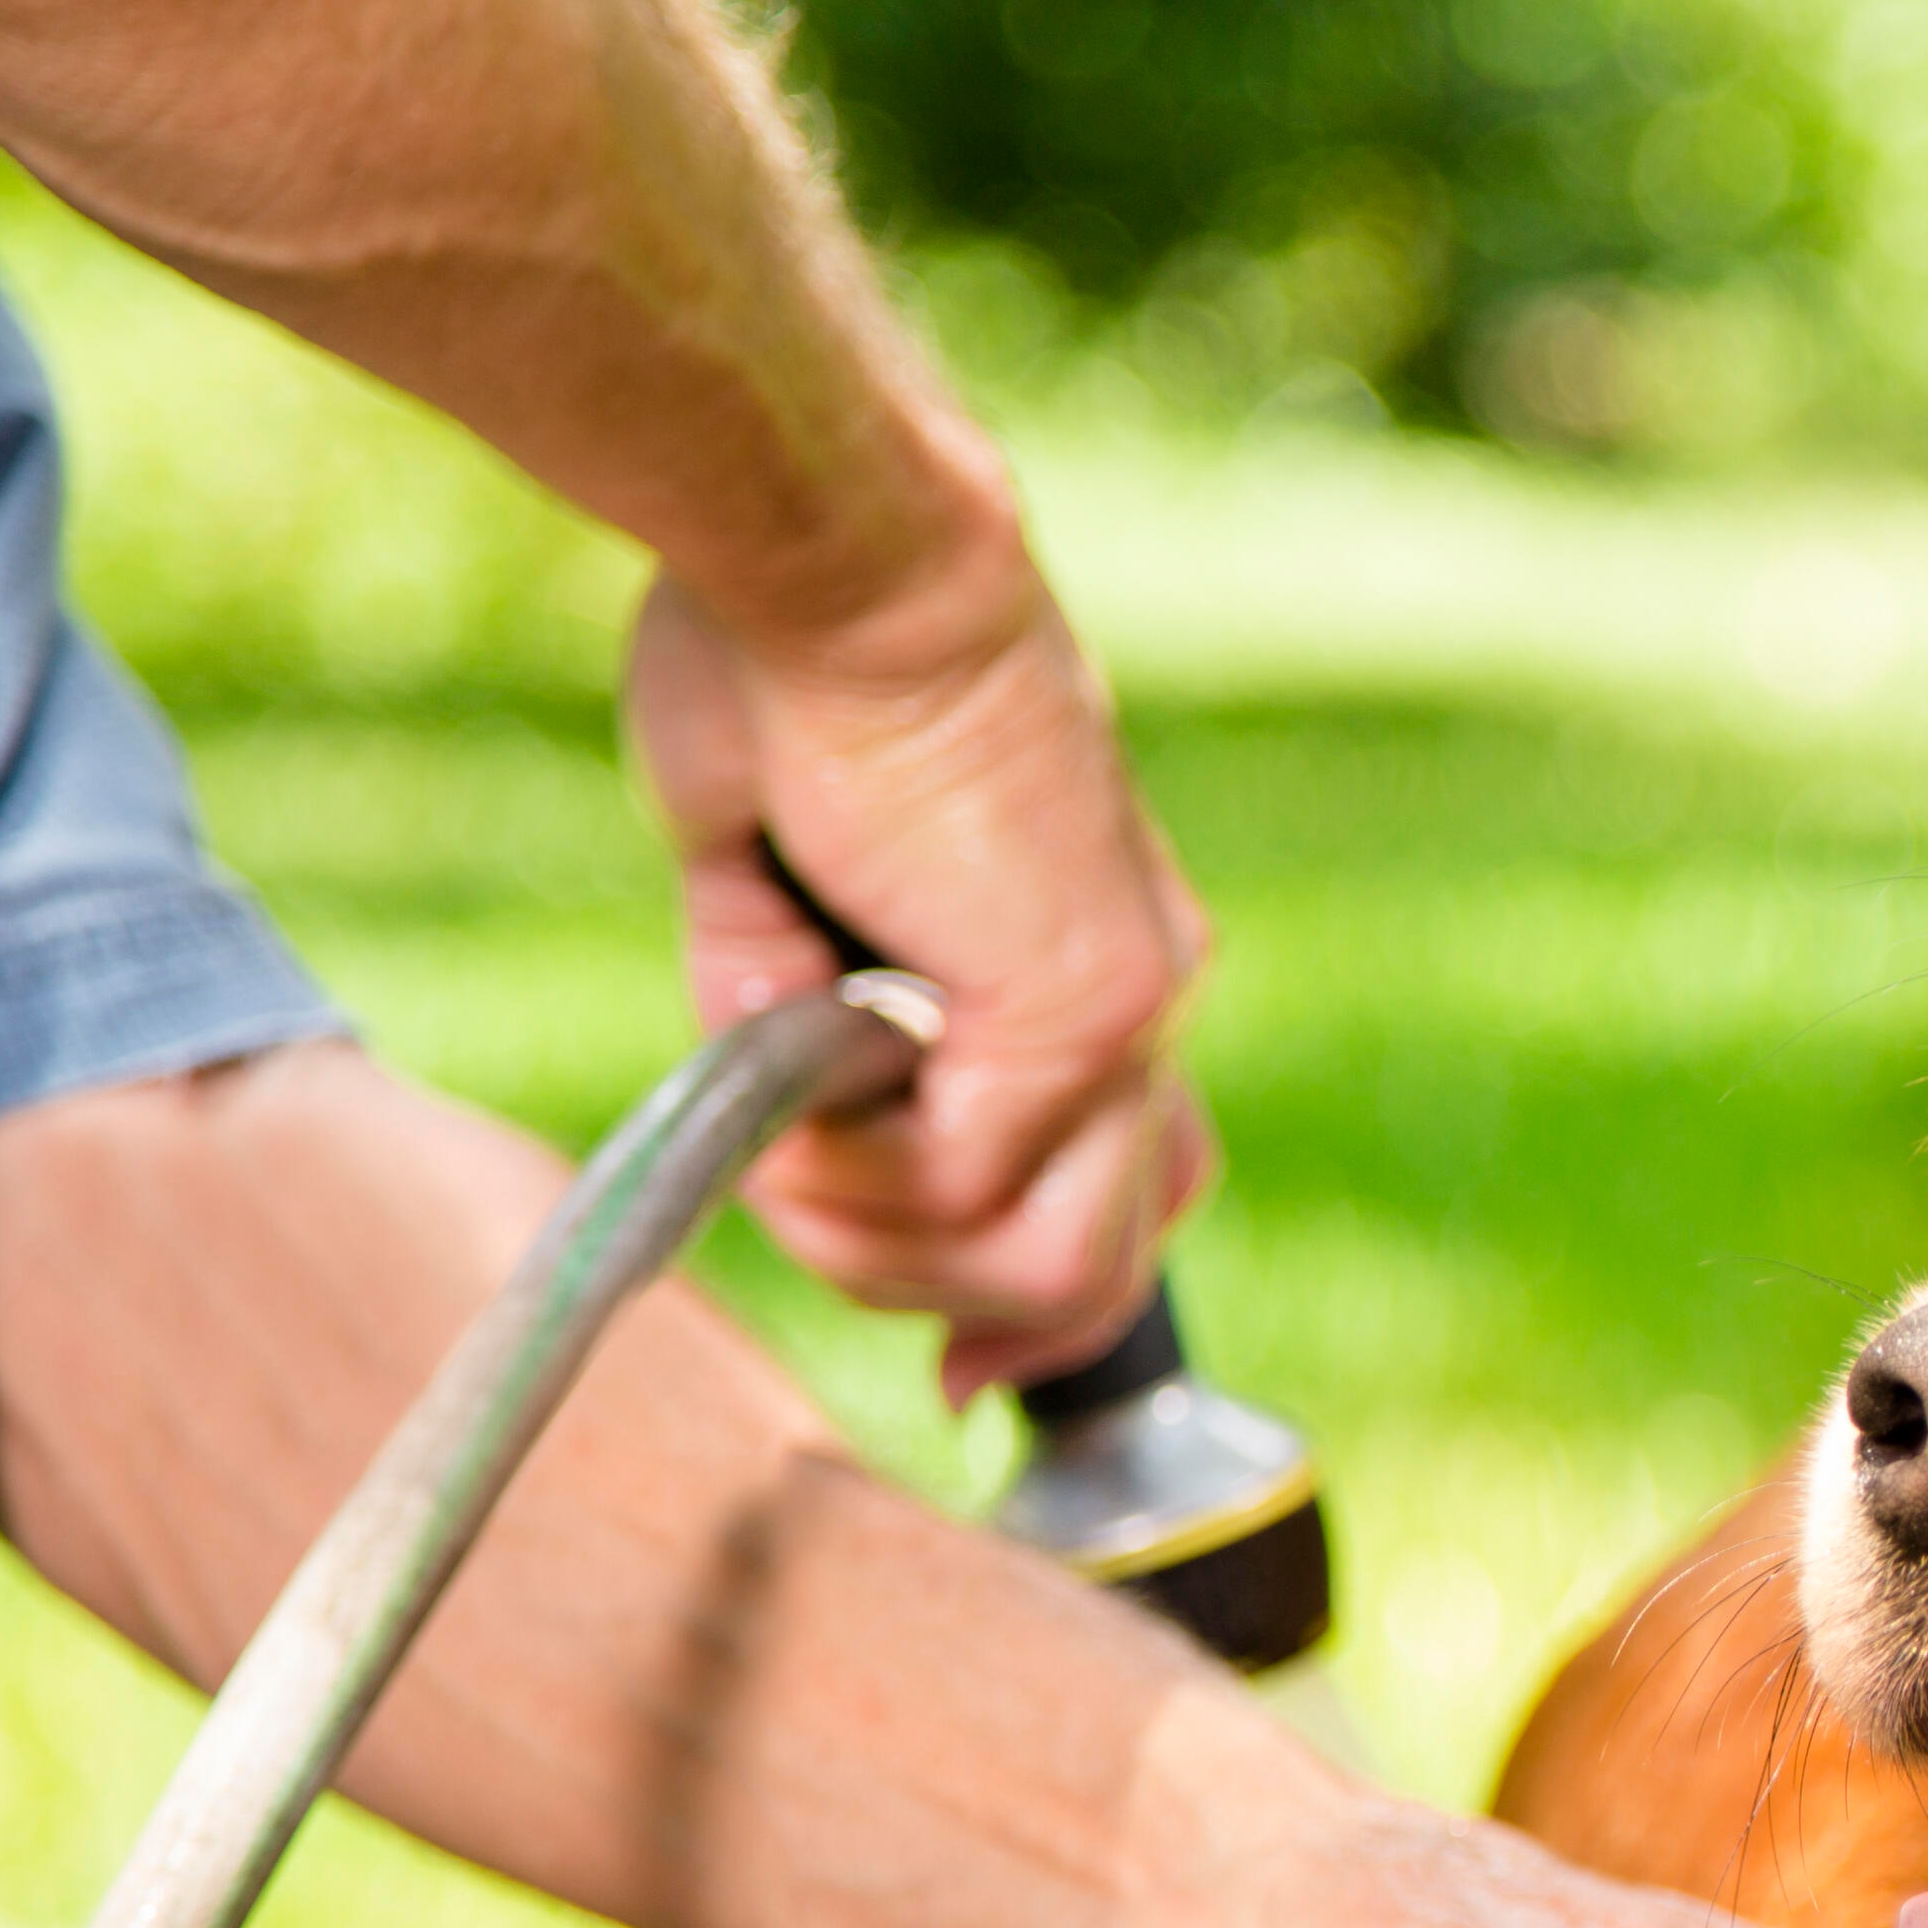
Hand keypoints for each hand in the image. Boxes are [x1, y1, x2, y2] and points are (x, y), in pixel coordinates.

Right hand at [629, 492, 1215, 1401]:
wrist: (834, 563)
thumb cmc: (784, 674)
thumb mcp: (784, 892)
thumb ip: (810, 1030)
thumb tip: (786, 1141)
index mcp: (1091, 970)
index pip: (1130, 1202)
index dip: (1031, 1308)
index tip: (952, 1363)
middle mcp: (1143, 998)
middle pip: (1092, 1274)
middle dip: (923, 1293)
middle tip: (800, 1204)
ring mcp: (1133, 1009)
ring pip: (1048, 1265)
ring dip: (879, 1246)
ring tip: (786, 1141)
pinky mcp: (1090, 1004)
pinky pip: (975, 1187)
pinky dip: (857, 1166)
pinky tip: (800, 1061)